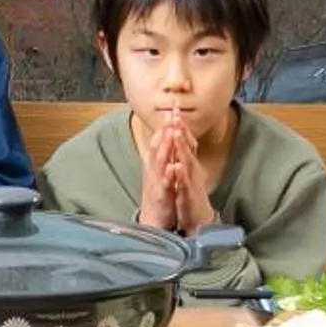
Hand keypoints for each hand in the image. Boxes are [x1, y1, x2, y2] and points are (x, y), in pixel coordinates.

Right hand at [136, 112, 182, 229]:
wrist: (153, 218)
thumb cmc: (159, 192)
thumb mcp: (159, 171)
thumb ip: (162, 154)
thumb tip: (166, 135)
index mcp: (153, 162)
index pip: (159, 139)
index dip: (165, 124)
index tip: (172, 108)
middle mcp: (152, 169)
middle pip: (157, 145)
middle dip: (165, 129)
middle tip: (171, 114)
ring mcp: (155, 181)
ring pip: (159, 161)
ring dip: (165, 146)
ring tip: (171, 133)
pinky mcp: (160, 195)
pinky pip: (164, 183)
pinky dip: (168, 174)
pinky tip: (173, 166)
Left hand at [168, 116, 217, 231]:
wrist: (198, 218)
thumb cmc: (190, 193)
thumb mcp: (186, 172)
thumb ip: (183, 155)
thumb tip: (179, 137)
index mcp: (190, 163)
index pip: (186, 140)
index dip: (180, 125)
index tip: (174, 108)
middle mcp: (193, 169)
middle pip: (187, 146)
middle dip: (181, 130)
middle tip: (176, 114)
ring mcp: (191, 181)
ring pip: (186, 162)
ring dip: (181, 147)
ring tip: (176, 133)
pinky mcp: (188, 195)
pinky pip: (184, 183)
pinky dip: (180, 174)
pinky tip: (177, 166)